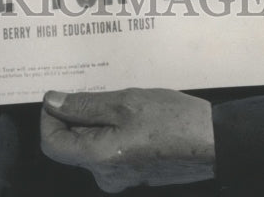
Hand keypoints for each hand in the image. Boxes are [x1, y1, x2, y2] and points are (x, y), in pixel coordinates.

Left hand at [41, 88, 214, 191]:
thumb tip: (52, 102)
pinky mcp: (132, 170)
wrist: (212, 142)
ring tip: (119, 98)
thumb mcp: (124, 102)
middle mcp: (104, 175)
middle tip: (96, 88)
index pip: (52, 143)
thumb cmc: (170, 120)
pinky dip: (112, 127)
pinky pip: (109, 148)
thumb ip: (84, 105)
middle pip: (71, 143)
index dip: (50, 116)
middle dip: (76, 114)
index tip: (61, 94)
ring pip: (91, 143)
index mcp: (98, 158)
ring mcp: (119, 175)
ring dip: (97, 118)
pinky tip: (131, 111)